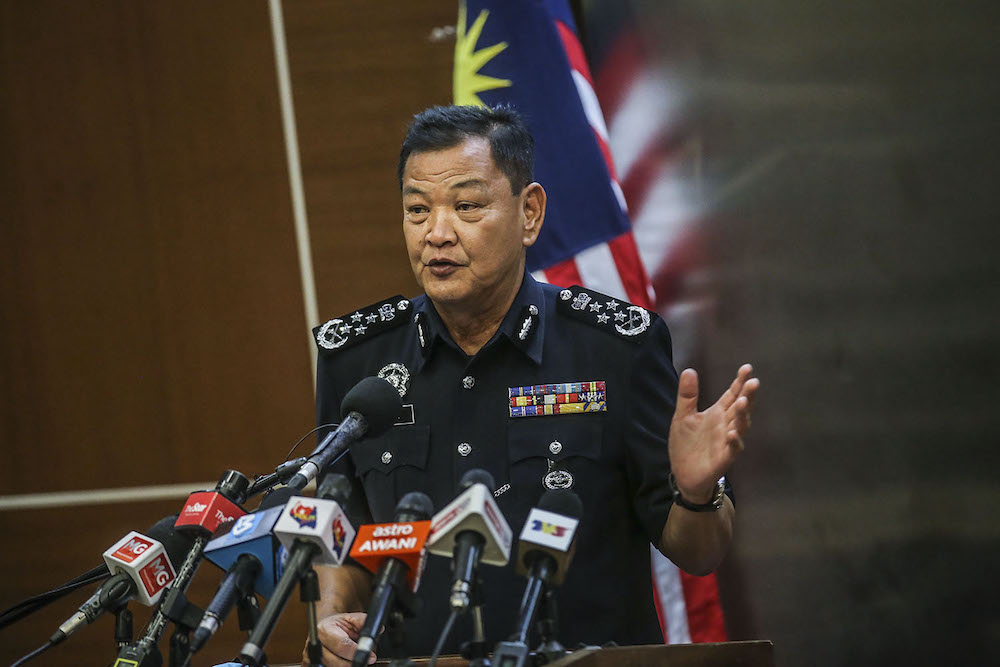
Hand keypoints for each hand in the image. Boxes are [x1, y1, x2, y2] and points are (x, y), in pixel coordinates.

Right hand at [303, 612, 374, 665]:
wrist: (324, 628)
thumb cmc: (337, 625)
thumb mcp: (350, 618)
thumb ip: (363, 622)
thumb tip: (379, 628)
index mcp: (324, 630)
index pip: (342, 645)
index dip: (357, 652)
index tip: (370, 656)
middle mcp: (316, 645)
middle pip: (337, 662)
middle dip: (353, 663)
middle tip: (366, 661)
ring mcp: (312, 657)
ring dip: (347, 665)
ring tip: (352, 657)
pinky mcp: (311, 665)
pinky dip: (339, 666)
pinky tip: (344, 661)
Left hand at [668, 364, 758, 503]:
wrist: (683, 474)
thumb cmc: (686, 444)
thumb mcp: (683, 416)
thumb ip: (687, 395)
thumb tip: (689, 370)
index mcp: (717, 413)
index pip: (731, 395)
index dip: (739, 382)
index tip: (747, 368)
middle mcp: (726, 425)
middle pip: (740, 408)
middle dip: (747, 395)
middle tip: (753, 382)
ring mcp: (727, 441)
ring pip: (740, 426)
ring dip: (743, 415)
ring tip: (743, 402)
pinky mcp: (724, 458)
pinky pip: (733, 449)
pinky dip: (734, 441)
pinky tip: (732, 433)